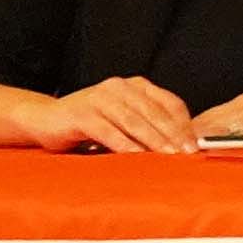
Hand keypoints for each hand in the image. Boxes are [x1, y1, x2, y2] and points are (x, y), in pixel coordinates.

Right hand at [29, 77, 201, 154]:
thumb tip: (184, 146)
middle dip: (174, 135)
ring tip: (169, 157)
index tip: (196, 145)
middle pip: (155, 113)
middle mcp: (119, 87)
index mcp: (136, 86)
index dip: (185, 124)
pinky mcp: (82, 114)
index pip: (170, 103)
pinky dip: (124, 145)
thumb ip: (150, 126)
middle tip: (188, 154)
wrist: (45, 119)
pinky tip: (136, 157)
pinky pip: (108, 131)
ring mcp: (99, 98)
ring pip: (134, 121)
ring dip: (154, 141)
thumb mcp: (125, 120)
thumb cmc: (91, 123)